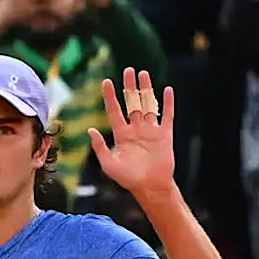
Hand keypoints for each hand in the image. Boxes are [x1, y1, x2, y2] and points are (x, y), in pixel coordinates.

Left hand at [87, 68, 176, 199]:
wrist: (150, 188)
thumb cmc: (128, 179)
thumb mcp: (109, 164)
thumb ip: (100, 147)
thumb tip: (90, 130)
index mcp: (121, 134)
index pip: (114, 111)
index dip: (110, 97)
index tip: (106, 82)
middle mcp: (136, 129)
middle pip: (132, 103)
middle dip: (130, 87)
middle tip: (128, 70)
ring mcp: (151, 131)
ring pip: (148, 105)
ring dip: (146, 89)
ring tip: (143, 74)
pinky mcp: (165, 135)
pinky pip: (166, 116)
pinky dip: (167, 103)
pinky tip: (166, 90)